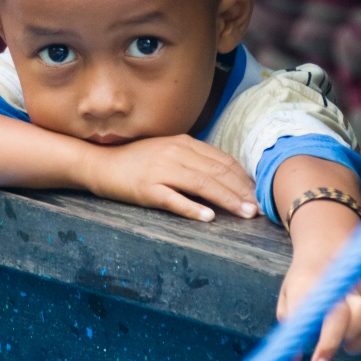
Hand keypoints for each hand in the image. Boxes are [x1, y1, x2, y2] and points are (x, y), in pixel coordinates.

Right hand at [83, 134, 258, 220]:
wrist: (101, 163)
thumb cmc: (137, 160)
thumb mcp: (169, 153)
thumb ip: (195, 160)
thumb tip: (226, 177)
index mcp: (184, 143)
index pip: (222, 161)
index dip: (243, 178)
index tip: (259, 194)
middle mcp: (175, 153)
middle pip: (217, 173)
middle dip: (241, 191)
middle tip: (259, 209)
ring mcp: (160, 170)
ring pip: (201, 185)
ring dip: (227, 200)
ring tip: (244, 214)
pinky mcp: (146, 189)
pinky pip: (173, 199)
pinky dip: (192, 208)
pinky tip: (208, 217)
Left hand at [277, 260, 360, 360]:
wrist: (324, 251)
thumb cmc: (301, 282)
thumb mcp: (286, 297)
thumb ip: (289, 325)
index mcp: (305, 282)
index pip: (302, 310)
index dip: (298, 336)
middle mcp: (333, 284)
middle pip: (338, 312)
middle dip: (329, 342)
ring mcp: (352, 291)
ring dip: (347, 337)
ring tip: (328, 349)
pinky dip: (360, 343)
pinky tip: (347, 347)